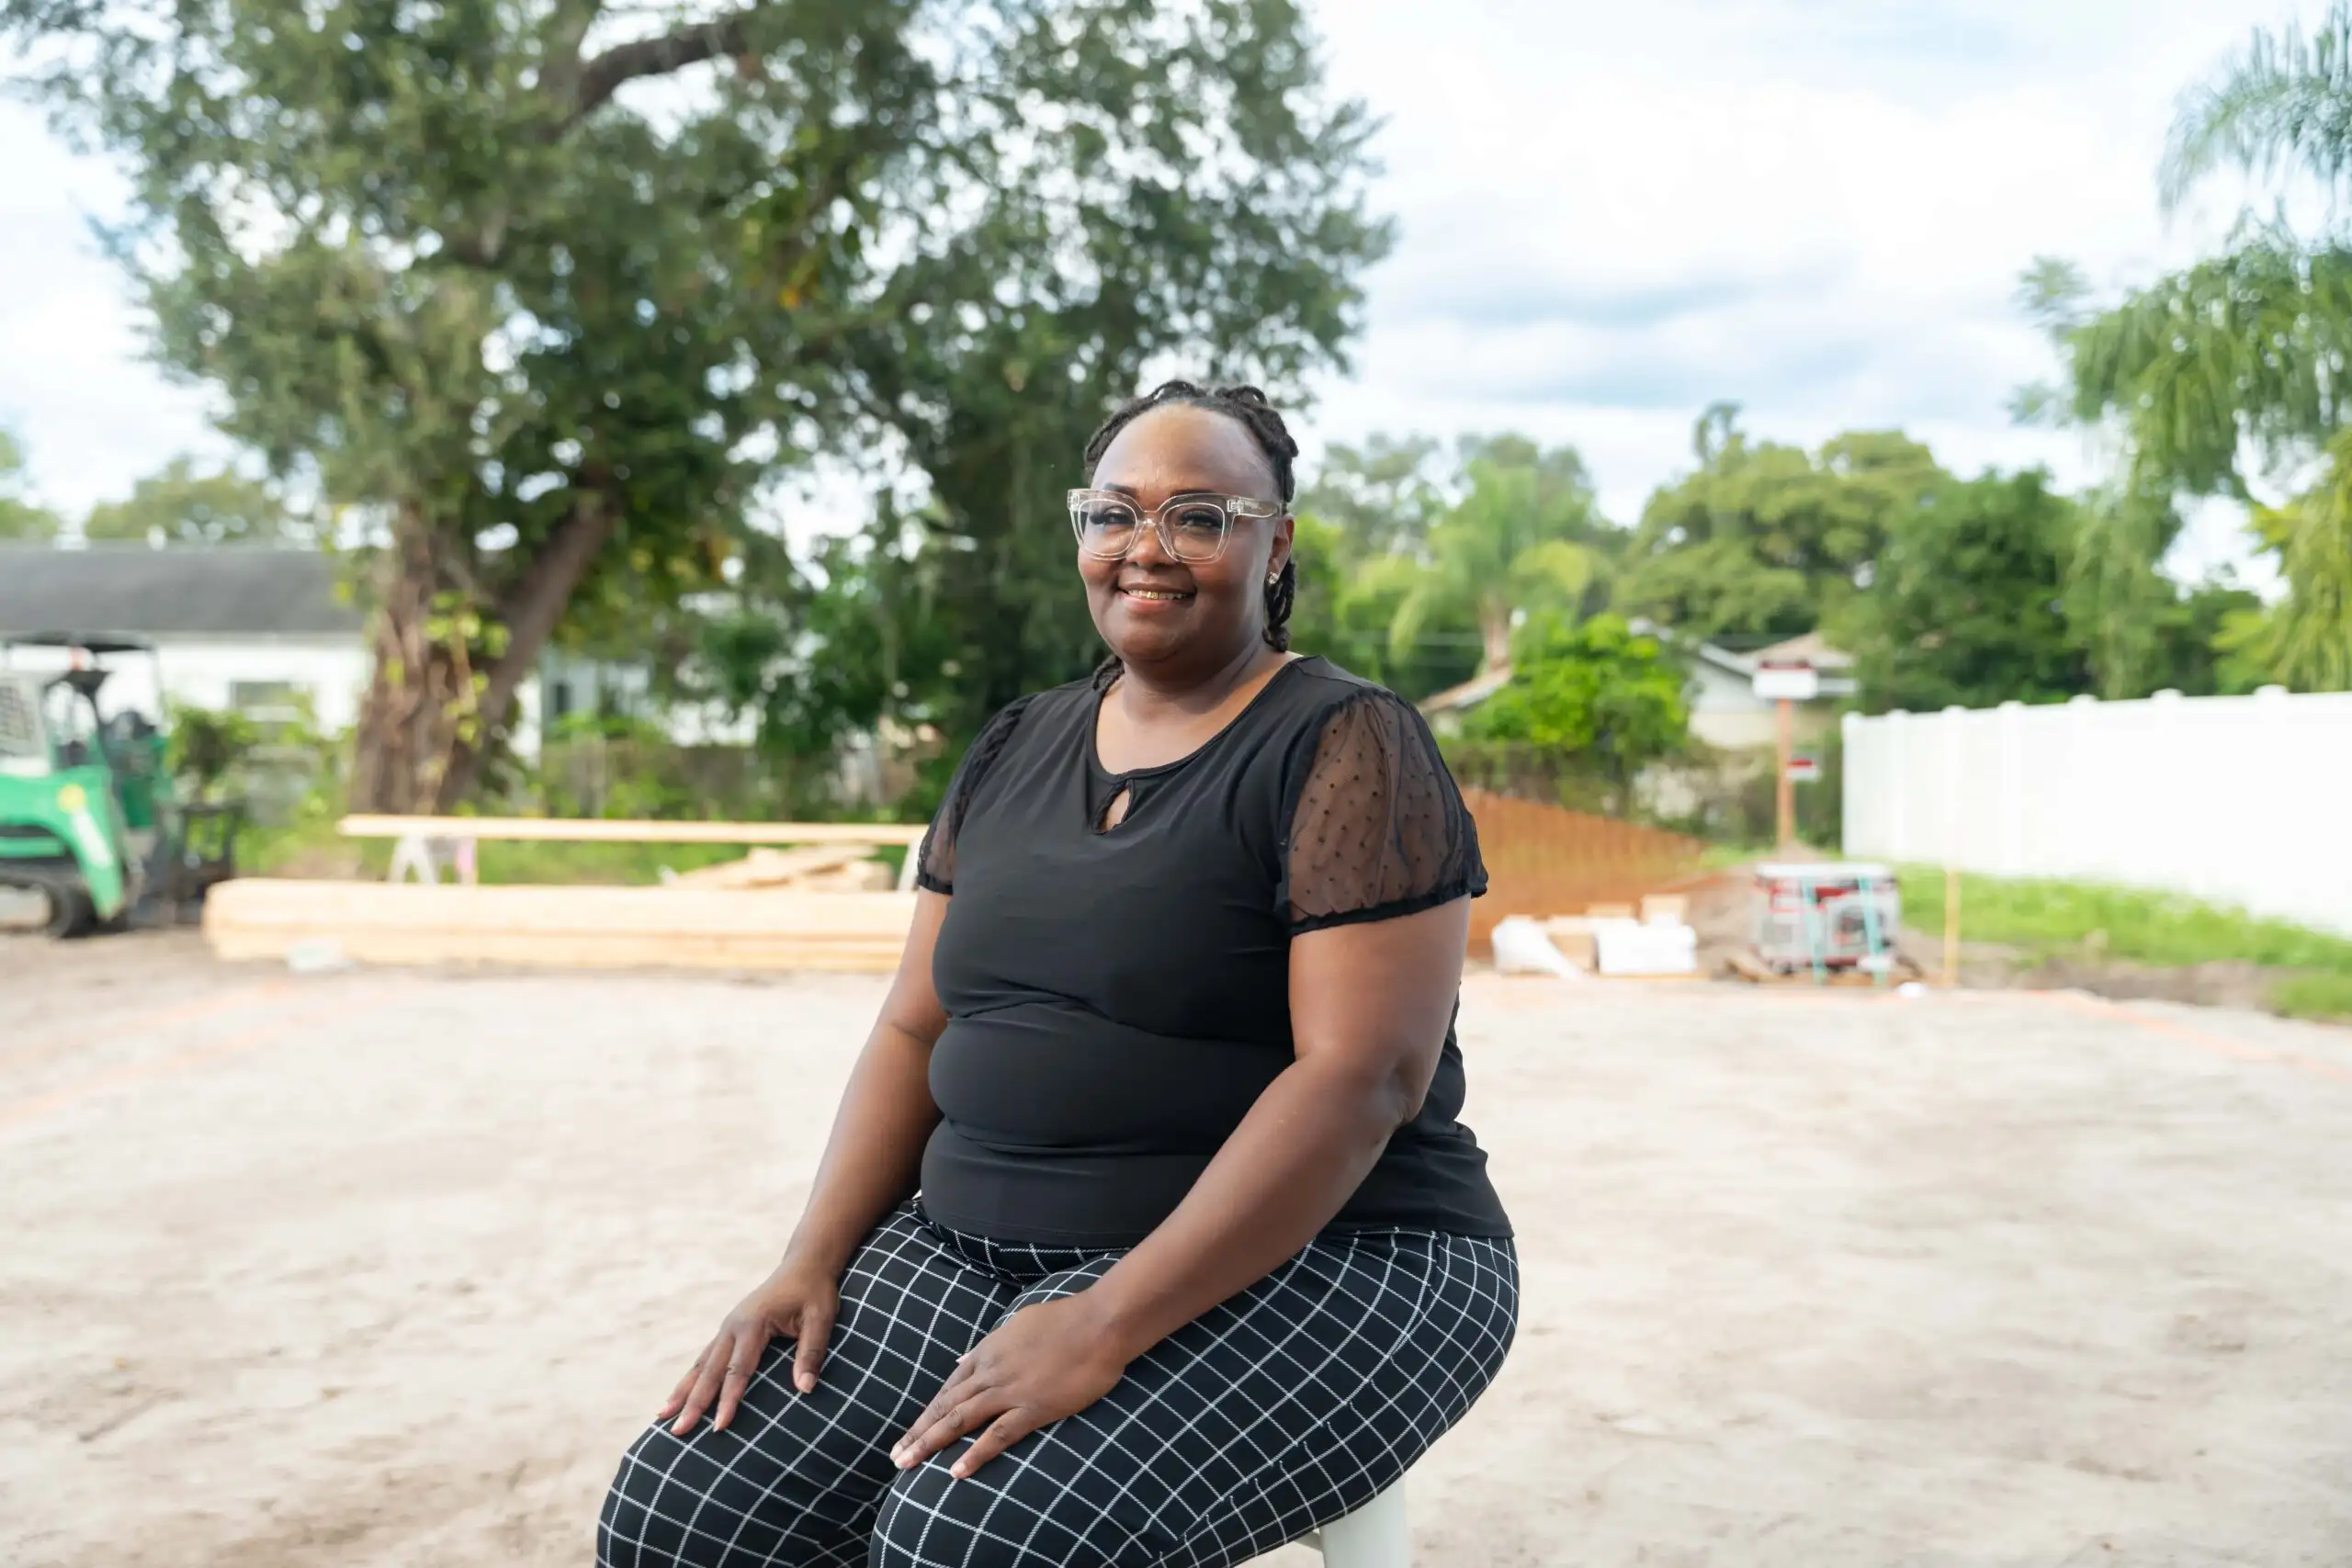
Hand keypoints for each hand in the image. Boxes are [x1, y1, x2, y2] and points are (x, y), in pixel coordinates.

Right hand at [658, 1255, 839, 1435]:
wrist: (804, 1264)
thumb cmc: (815, 1292)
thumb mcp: (821, 1318)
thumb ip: (812, 1352)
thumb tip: (805, 1389)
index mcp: (753, 1323)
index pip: (738, 1370)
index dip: (728, 1400)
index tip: (719, 1428)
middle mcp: (733, 1326)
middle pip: (710, 1371)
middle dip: (693, 1403)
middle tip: (677, 1431)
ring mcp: (727, 1327)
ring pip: (701, 1364)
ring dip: (683, 1391)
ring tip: (662, 1416)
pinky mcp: (729, 1330)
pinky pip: (706, 1358)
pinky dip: (692, 1378)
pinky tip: (680, 1395)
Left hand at [890, 1292, 1132, 1478]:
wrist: (1100, 1323)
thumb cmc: (1066, 1319)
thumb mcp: (1017, 1324)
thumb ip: (988, 1345)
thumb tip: (962, 1360)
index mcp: (988, 1351)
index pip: (948, 1388)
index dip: (927, 1413)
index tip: (910, 1433)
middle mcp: (991, 1372)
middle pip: (945, 1407)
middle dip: (917, 1434)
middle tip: (896, 1458)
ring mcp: (1010, 1391)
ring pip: (960, 1421)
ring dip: (930, 1444)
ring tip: (907, 1465)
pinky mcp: (1034, 1408)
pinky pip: (998, 1435)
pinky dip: (975, 1454)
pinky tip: (955, 1472)